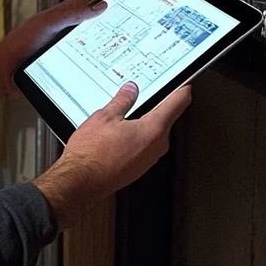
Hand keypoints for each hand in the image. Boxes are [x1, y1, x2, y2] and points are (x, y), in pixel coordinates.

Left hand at [0, 0, 105, 100]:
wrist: (5, 72)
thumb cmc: (20, 45)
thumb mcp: (47, 24)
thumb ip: (70, 14)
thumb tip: (98, 7)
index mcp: (58, 18)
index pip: (83, 7)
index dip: (97, 10)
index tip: (115, 13)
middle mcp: (61, 33)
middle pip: (88, 29)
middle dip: (101, 34)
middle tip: (116, 37)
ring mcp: (62, 50)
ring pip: (86, 48)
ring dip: (94, 53)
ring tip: (108, 56)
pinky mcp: (62, 66)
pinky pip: (79, 65)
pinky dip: (87, 67)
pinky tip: (92, 70)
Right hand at [31, 81, 193, 228]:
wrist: (82, 182)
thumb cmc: (92, 155)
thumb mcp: (105, 117)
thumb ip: (122, 100)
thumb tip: (131, 91)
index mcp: (154, 130)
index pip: (178, 102)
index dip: (182, 88)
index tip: (183, 83)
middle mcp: (157, 146)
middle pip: (167, 118)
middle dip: (156, 105)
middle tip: (143, 93)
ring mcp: (149, 159)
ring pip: (155, 133)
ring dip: (144, 122)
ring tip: (124, 115)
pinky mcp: (140, 167)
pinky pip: (145, 146)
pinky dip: (137, 137)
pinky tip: (120, 134)